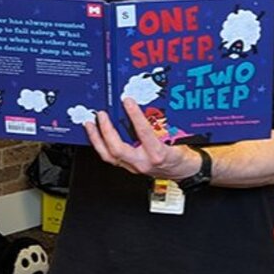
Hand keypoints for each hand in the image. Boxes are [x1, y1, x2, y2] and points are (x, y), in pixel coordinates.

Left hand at [84, 97, 200, 179]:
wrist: (183, 171)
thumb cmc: (181, 155)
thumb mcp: (178, 137)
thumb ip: (164, 125)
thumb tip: (154, 106)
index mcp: (157, 154)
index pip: (143, 133)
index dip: (135, 116)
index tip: (128, 102)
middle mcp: (143, 162)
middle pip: (117, 149)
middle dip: (106, 130)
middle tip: (102, 115)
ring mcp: (134, 166)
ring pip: (109, 156)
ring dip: (97, 139)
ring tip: (90, 125)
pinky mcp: (129, 167)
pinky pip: (110, 157)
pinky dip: (101, 145)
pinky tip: (97, 136)